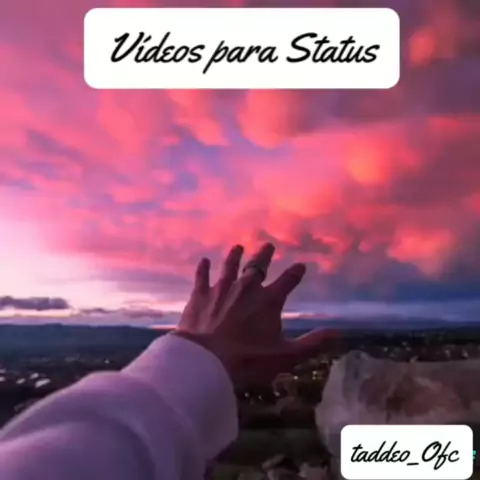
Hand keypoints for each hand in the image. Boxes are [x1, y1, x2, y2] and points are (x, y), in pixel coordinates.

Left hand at [174, 242, 335, 387]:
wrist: (206, 361)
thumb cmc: (248, 360)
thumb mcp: (286, 356)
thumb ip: (312, 343)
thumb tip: (338, 333)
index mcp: (269, 300)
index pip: (288, 281)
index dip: (295, 273)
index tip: (301, 266)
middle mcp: (246, 288)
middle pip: (257, 266)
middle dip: (264, 255)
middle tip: (268, 245)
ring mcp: (222, 288)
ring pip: (230, 266)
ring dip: (234, 256)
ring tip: (237, 247)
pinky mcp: (200, 295)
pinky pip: (202, 276)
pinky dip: (203, 268)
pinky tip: (203, 261)